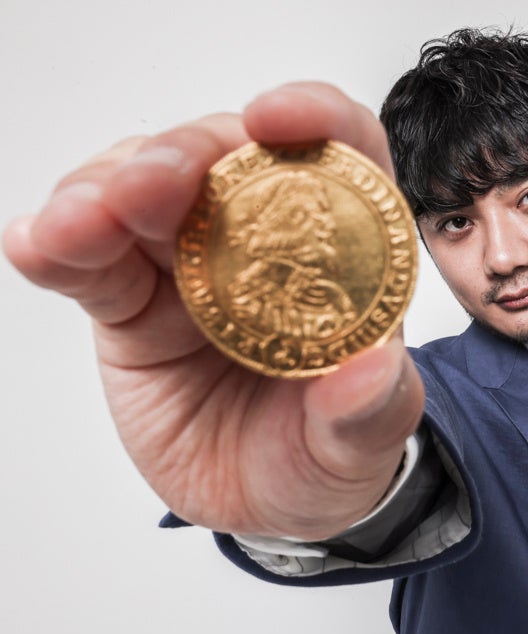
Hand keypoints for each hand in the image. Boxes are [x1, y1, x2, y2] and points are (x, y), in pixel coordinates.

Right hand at [3, 83, 424, 540]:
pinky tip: (38, 244)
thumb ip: (371, 412)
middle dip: (185, 155)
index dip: (314, 119)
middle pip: (224, 160)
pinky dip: (57, 244)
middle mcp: (262, 242)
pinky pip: (86, 262)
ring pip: (140, 194)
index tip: (276, 118)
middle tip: (155, 185)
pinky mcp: (128, 302)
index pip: (341, 157)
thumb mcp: (363, 448)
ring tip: (82, 221)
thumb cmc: (324, 456)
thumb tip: (371, 370)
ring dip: (106, 191)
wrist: (262, 503)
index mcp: (340, 254)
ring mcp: (187, 265)